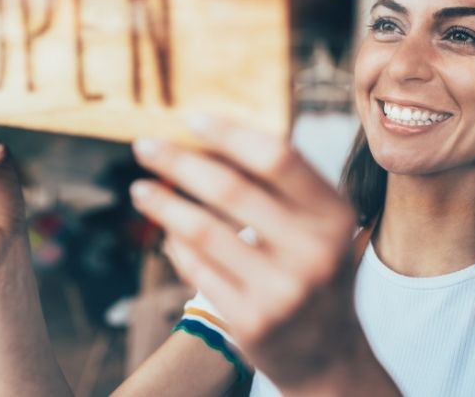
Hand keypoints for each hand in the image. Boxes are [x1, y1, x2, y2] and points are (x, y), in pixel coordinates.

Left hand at [130, 116, 377, 394]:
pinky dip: (175, 244)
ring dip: (163, 203)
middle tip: (143, 145)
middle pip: (230, 188)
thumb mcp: (318, 226)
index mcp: (334, 215)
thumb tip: (208, 139)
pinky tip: (166, 232)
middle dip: (178, 161)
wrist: (327, 355)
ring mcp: (283, 291)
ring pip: (202, 230)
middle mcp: (314, 251)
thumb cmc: (313, 270)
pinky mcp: (252, 322)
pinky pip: (196, 269)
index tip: (191, 119)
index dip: (229, 133)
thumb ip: (279, 187)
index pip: (277, 157)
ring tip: (140, 188)